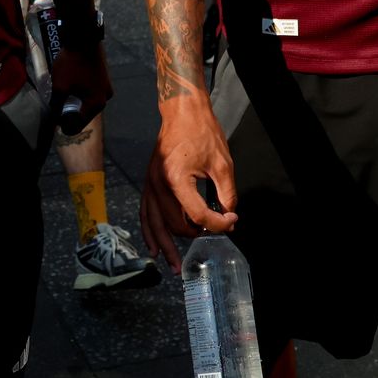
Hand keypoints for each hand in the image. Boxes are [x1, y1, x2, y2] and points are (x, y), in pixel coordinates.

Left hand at [50, 45, 112, 128]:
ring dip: (77, 104)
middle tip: (58, 114)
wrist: (84, 38)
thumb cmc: (71, 64)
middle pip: (86, 115)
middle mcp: (105, 98)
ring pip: (89, 103)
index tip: (55, 125)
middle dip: (72, 116)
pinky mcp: (104, 78)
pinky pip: (92, 93)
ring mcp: (106, 87)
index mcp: (96, 104)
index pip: (79, 124)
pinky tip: (72, 90)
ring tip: (63, 102)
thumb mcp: (60, 86)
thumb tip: (52, 118)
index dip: (66, 127)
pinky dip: (82, 95)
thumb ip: (56, 105)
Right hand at [139, 100, 235, 272]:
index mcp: (177, 179)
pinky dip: (149, 231)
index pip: (198, 214)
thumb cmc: (202, 132)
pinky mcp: (149, 182)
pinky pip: (145, 212)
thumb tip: (229, 215)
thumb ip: (227, 193)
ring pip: (154, 223)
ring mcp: (151, 183)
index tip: (232, 221)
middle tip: (213, 233)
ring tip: (174, 266)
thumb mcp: (222, 163)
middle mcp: (159, 184)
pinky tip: (154, 247)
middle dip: (195, 233)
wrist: (182, 112)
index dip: (218, 223)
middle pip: (175, 223)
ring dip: (165, 246)